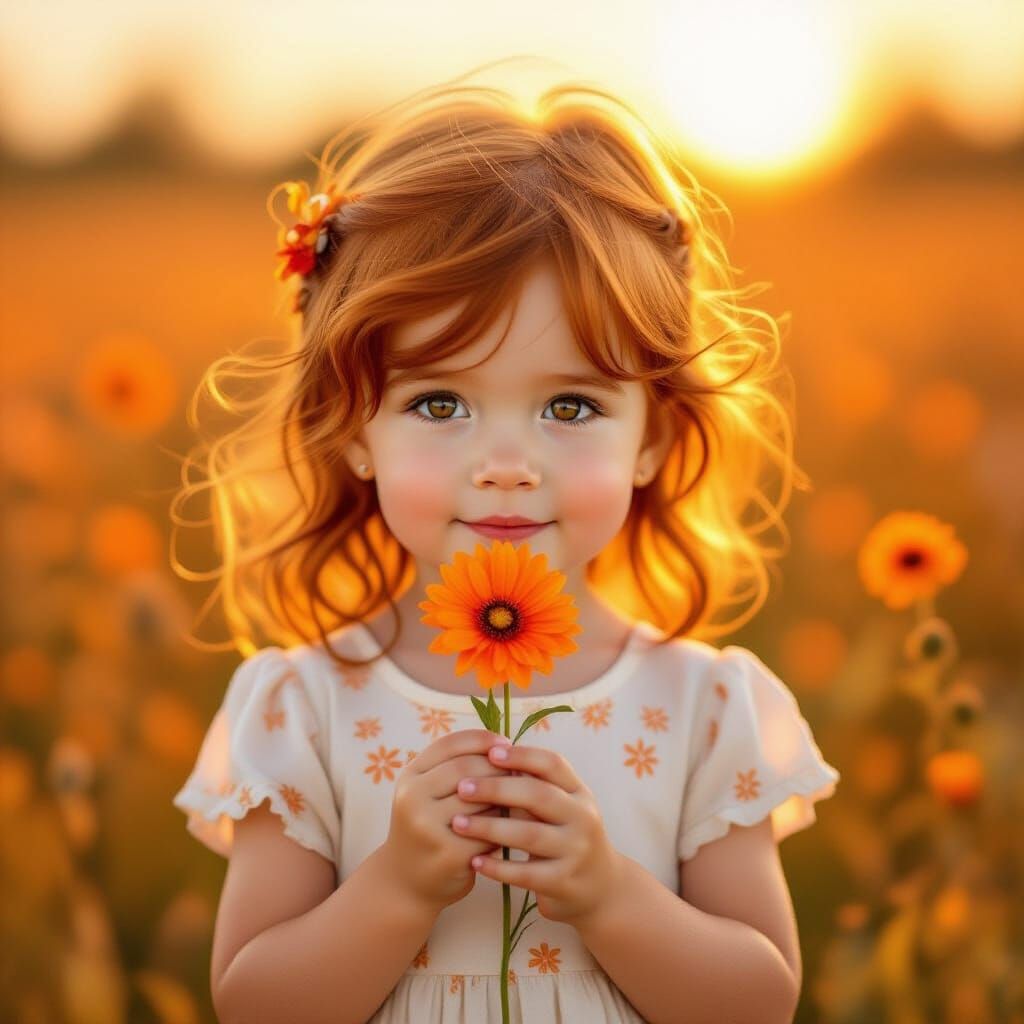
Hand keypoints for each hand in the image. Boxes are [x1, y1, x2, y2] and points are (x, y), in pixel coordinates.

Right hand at [379, 729, 523, 911]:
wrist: (406, 882)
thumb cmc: (428, 826)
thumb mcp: (428, 790)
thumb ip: (455, 764)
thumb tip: (505, 745)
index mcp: (410, 776)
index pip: (450, 744)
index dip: (482, 739)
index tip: (506, 743)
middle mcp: (412, 798)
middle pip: (466, 768)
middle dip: (498, 766)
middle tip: (521, 771)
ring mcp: (428, 827)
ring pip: (481, 799)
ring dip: (505, 796)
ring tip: (519, 796)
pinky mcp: (448, 854)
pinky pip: (488, 830)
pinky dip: (504, 825)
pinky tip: (512, 825)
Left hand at [450, 743, 624, 925]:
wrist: (601, 888)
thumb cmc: (567, 837)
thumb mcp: (562, 806)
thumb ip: (534, 785)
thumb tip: (491, 756)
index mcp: (579, 792)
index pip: (553, 764)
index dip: (521, 755)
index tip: (489, 752)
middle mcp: (582, 818)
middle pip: (538, 795)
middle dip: (496, 789)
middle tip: (462, 787)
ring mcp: (575, 851)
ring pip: (529, 834)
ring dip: (489, 827)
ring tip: (458, 823)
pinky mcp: (563, 882)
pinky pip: (525, 874)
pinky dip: (497, 867)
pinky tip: (474, 862)